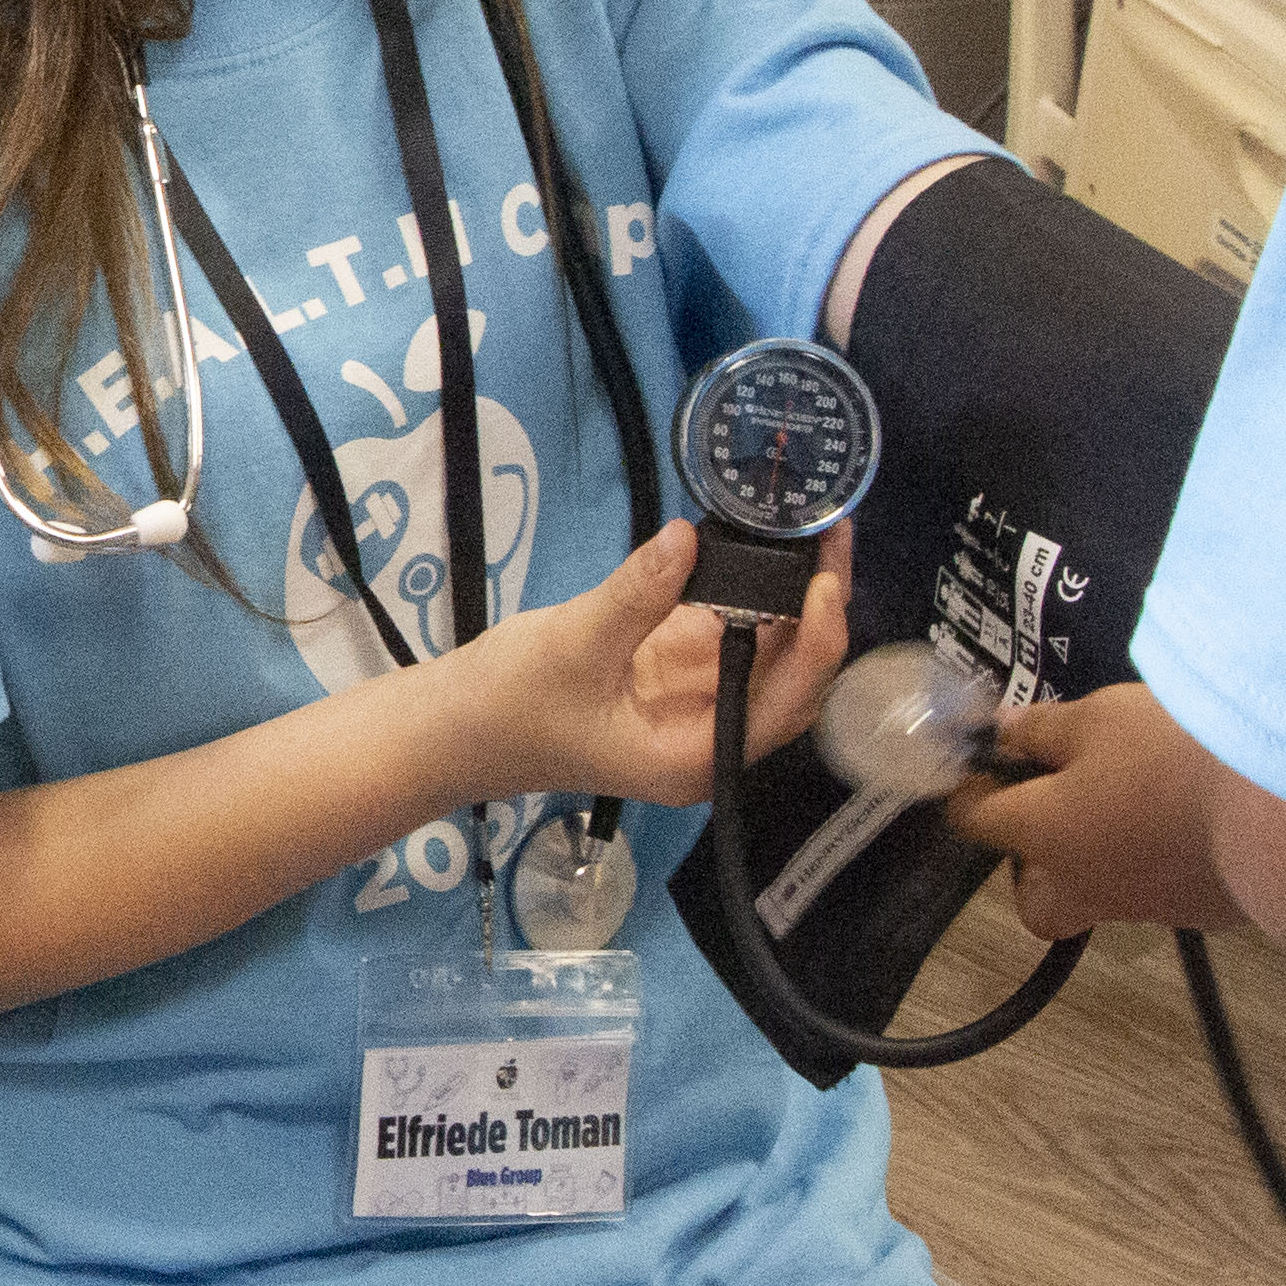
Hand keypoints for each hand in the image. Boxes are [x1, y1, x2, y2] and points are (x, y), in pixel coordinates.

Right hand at [474, 521, 847, 807]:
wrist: (458, 725)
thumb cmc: (511, 706)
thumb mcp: (574, 644)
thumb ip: (638, 593)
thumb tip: (690, 537)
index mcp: (696, 755)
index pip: (786, 701)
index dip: (817, 641)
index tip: (825, 578)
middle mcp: (710, 735)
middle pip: (794, 678)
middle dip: (819, 610)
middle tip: (828, 534)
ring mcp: (695, 700)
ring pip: (769, 652)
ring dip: (791, 597)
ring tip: (808, 530)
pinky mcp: (675, 671)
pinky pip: (730, 630)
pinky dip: (748, 590)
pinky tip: (759, 545)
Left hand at [944, 683, 1236, 938]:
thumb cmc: (1174, 753)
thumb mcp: (1101, 717)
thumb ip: (1045, 730)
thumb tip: (1005, 733)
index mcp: (1045, 834)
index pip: (978, 823)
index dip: (971, 795)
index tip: (982, 771)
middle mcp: (1087, 884)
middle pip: (1038, 902)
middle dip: (1036, 868)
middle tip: (1060, 817)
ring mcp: (1149, 907)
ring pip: (1103, 899)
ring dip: (1105, 862)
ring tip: (1138, 807)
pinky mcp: (1207, 913)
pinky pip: (1164, 894)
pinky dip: (1164, 865)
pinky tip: (1192, 826)